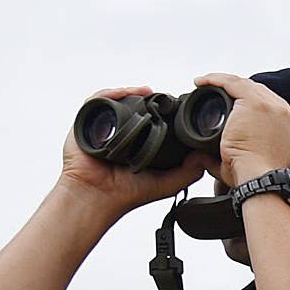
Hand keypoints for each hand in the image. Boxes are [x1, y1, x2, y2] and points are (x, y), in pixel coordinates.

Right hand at [58, 87, 206, 214]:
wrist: (97, 197)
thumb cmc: (124, 193)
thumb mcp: (165, 184)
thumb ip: (187, 173)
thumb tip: (203, 156)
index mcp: (135, 145)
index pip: (147, 120)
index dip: (160, 111)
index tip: (172, 106)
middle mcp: (118, 134)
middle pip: (131, 107)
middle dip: (146, 99)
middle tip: (161, 97)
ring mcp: (102, 127)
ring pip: (116, 101)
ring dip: (131, 92)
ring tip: (146, 92)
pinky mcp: (86, 123)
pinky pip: (97, 101)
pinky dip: (111, 93)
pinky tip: (125, 93)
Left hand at [195, 73, 289, 189]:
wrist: (261, 181)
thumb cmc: (256, 180)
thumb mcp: (249, 167)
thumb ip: (227, 158)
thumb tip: (198, 158)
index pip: (271, 107)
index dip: (250, 103)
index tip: (233, 107)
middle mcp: (287, 115)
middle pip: (259, 93)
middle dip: (237, 91)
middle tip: (216, 93)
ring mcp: (273, 107)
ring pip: (246, 85)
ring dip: (224, 82)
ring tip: (205, 84)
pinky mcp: (255, 103)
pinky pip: (233, 83)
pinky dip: (215, 80)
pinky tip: (201, 82)